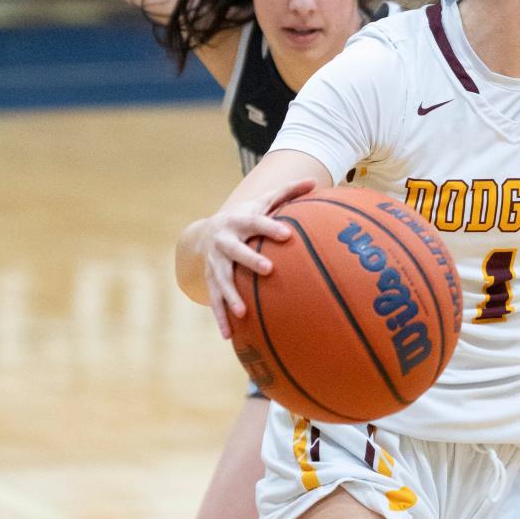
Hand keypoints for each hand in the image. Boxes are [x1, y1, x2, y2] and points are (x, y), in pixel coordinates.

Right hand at [201, 180, 314, 337]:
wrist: (205, 234)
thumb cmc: (244, 218)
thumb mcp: (261, 203)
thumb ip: (286, 193)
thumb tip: (315, 182)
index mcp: (238, 222)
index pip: (256, 223)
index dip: (270, 227)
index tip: (287, 234)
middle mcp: (224, 242)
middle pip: (236, 251)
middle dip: (250, 260)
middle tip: (268, 270)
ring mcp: (215, 263)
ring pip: (221, 280)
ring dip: (230, 296)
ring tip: (242, 312)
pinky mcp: (210, 281)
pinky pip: (215, 300)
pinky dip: (221, 318)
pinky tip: (229, 335)